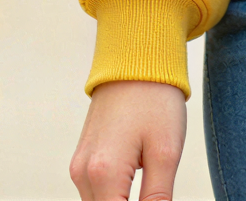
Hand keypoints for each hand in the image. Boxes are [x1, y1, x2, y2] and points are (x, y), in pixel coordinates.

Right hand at [71, 79, 185, 200]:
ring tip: (150, 190)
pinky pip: (96, 194)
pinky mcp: (83, 161)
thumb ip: (157, 198)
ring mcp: (79, 167)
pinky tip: (137, 191)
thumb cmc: (156, 101)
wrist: (135, 60)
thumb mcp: (166, 153)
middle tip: (157, 194)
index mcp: (103, 174)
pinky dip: (114, 200)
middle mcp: (82, 174)